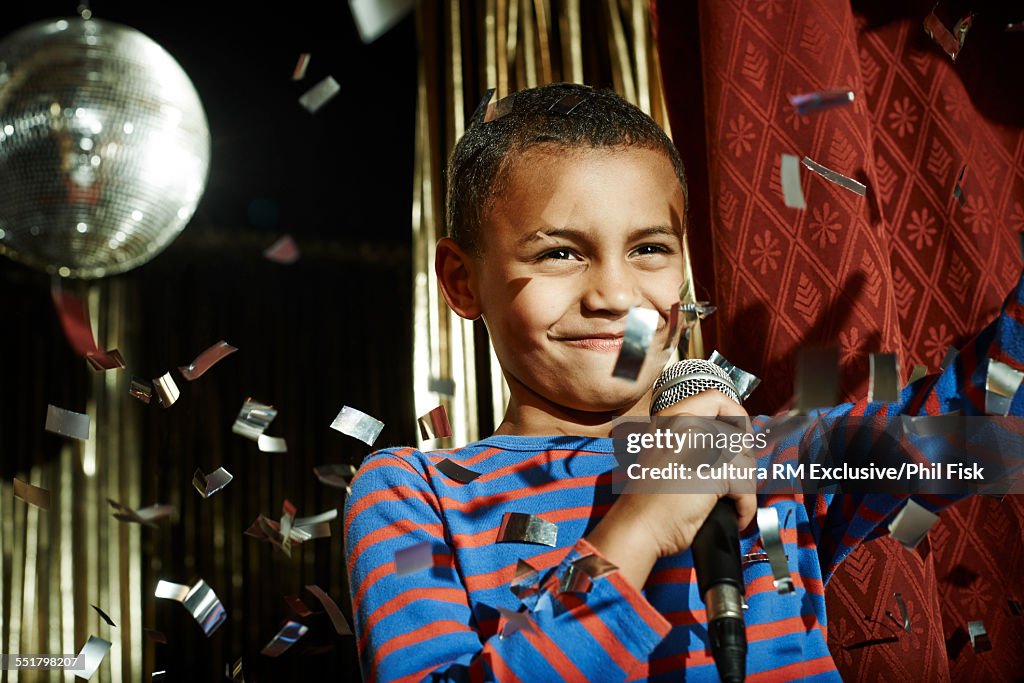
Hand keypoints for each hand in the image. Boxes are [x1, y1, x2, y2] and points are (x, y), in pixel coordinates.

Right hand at [588, 390, 757, 588]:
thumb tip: (734, 439)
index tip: (739, 434)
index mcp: (671, 418)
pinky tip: (732, 514)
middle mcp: (685, 426)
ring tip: (728, 502)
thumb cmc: (649, 497)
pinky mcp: (714, 473)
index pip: (716, 398)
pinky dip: (745, 506)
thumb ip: (692, 438)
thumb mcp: (663, 452)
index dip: (736, 415)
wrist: (638, 524)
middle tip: (731, 482)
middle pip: (738, 435)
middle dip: (742, 462)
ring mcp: (700, 447)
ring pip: (746, 461)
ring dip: (744, 487)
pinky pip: (747, 486)